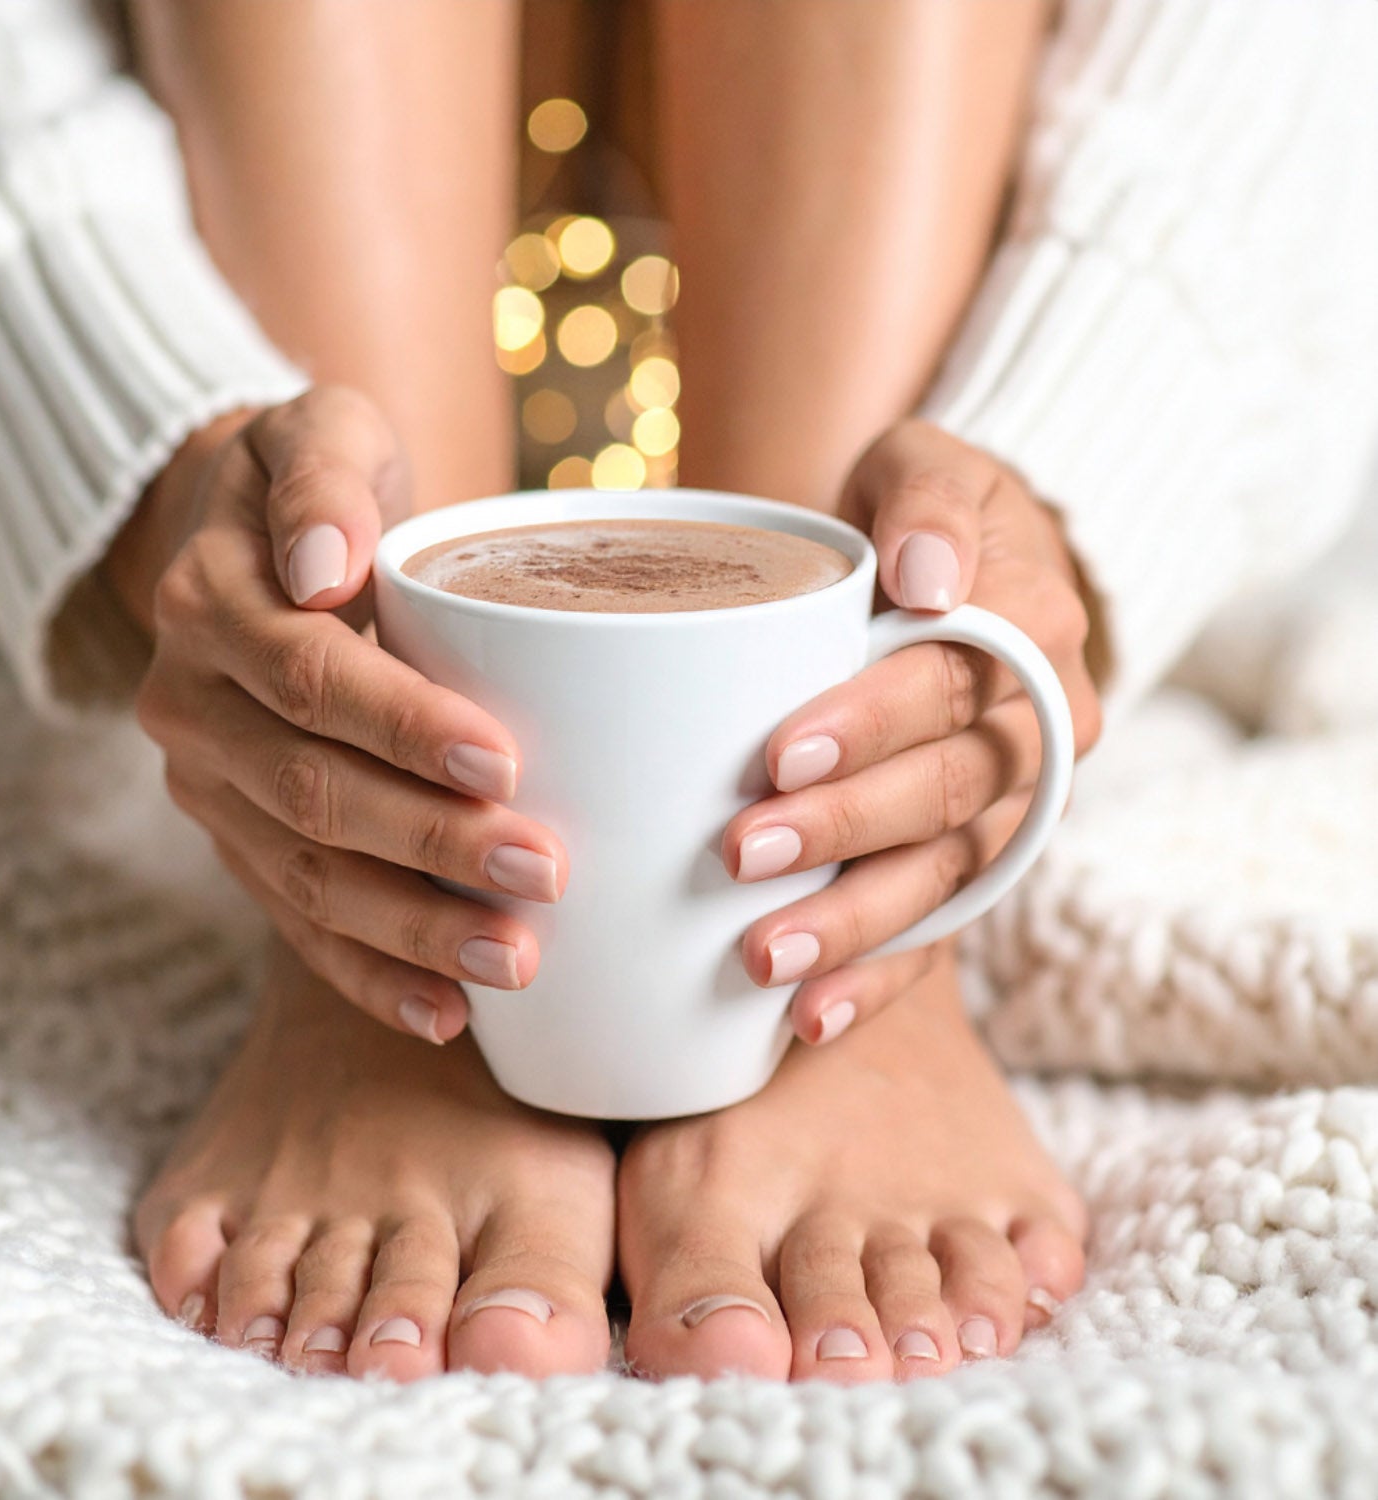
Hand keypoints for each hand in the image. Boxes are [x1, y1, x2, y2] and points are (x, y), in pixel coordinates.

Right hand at [120, 387, 568, 1043]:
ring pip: (304, 874)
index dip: (402, 726)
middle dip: (429, 842)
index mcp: (210, 604)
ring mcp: (210, 787)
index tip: (503, 760)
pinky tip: (446, 1012)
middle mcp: (192, 705)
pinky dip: (367, 973)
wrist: (260, 544)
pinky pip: (294, 921)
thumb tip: (322, 567)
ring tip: (513, 961)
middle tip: (544, 874)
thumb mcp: (320, 431)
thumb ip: (322, 477)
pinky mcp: (238, 841)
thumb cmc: (322, 486)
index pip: (309, 678)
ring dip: (410, 927)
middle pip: (311, 791)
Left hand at [723, 419, 1102, 1044]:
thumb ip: (929, 501)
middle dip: (843, 829)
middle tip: (740, 853)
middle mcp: (1037, 733)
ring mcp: (1007, 810)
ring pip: (945, 877)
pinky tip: (808, 1019)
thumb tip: (925, 576)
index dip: (873, 721)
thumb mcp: (928, 465)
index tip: (780, 750)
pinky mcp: (968, 861)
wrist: (947, 570)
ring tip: (763, 960)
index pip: (957, 682)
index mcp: (1033, 631)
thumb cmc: (919, 516)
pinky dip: (878, 979)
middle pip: (948, 792)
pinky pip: (937, 933)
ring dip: (854, 925)